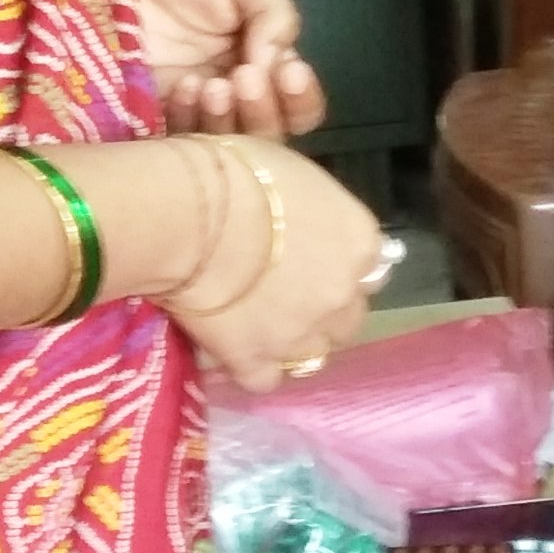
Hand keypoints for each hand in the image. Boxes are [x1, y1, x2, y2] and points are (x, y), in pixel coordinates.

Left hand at [125, 0, 324, 139]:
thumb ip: (274, 13)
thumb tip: (276, 65)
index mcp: (262, 58)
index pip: (296, 102)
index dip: (300, 98)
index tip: (289, 72)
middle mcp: (233, 89)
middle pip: (267, 133)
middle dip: (265, 112)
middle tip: (245, 77)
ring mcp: (191, 106)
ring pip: (227, 144)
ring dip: (230, 120)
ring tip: (214, 84)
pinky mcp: (151, 114)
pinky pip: (179, 139)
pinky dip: (190, 120)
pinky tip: (186, 87)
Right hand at [156, 138, 383, 395]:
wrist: (182, 215)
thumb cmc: (234, 172)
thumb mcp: (293, 173)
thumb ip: (314, 210)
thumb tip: (303, 219)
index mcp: (359, 242)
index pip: (370, 268)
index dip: (337, 266)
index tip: (309, 259)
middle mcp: (343, 294)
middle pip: (348, 318)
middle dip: (322, 310)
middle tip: (283, 294)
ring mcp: (302, 334)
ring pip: (313, 355)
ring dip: (292, 342)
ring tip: (257, 324)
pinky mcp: (255, 361)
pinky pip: (264, 379)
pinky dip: (250, 366)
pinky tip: (232, 347)